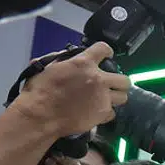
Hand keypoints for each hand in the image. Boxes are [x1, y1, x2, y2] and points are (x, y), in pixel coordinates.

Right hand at [13, 42, 129, 138]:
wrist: (41, 115)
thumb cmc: (39, 91)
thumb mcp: (47, 67)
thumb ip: (62, 59)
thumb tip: (69, 57)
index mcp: (83, 64)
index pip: (104, 49)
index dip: (106, 52)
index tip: (106, 56)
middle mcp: (98, 79)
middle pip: (124, 79)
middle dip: (119, 81)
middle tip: (110, 83)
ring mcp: (103, 98)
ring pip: (123, 96)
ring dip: (115, 96)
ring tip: (106, 98)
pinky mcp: (103, 114)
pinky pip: (113, 112)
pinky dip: (106, 112)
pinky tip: (97, 111)